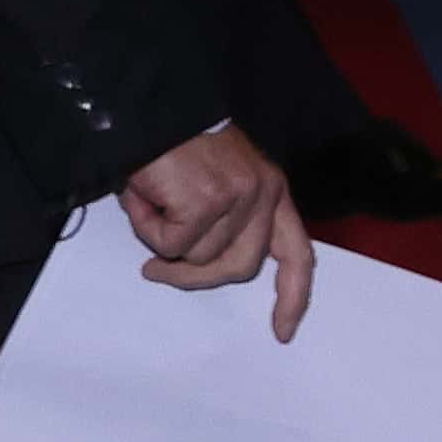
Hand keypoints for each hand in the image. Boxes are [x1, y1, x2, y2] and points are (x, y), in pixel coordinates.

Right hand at [120, 119, 313, 341]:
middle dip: (193, 276)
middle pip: (239, 268)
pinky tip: (143, 198)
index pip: (298, 253)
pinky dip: (147, 229)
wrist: (151, 110)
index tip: (282, 331)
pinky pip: (172, 244)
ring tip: (149, 204)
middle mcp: (265, 194)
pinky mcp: (208, 201)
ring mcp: (240, 197)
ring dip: (163, 243)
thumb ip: (224, 225)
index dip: (293, 296)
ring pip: (199, 257)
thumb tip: (196, 265)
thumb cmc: (176, 149)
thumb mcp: (216, 185)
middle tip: (155, 270)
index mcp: (273, 192)